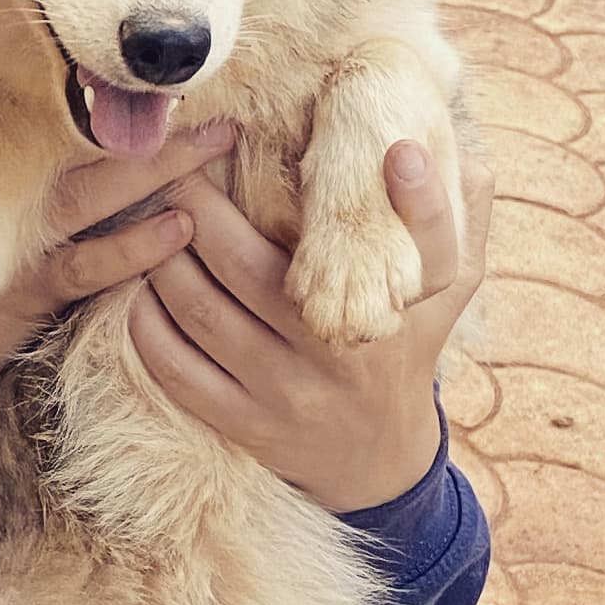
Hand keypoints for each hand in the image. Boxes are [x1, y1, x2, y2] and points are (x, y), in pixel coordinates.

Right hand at [0, 120, 237, 435]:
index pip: (66, 117)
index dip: (116, 94)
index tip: (172, 77)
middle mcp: (10, 189)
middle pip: (91, 142)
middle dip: (156, 123)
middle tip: (216, 101)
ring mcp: (24, 238)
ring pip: (100, 191)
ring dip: (161, 168)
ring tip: (215, 146)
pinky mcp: (33, 287)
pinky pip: (91, 263)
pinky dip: (136, 246)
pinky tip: (179, 228)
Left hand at [130, 141, 491, 512]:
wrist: (379, 459)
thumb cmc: (407, 347)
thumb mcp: (450, 293)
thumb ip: (460, 219)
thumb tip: (462, 145)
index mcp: (400, 311)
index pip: (419, 249)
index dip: (417, 197)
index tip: (397, 148)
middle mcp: (342, 351)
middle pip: (253, 267)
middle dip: (203, 206)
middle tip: (179, 165)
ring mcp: (288, 392)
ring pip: (203, 309)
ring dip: (165, 257)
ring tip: (152, 215)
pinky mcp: (246, 425)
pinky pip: (178, 367)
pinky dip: (149, 321)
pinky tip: (141, 285)